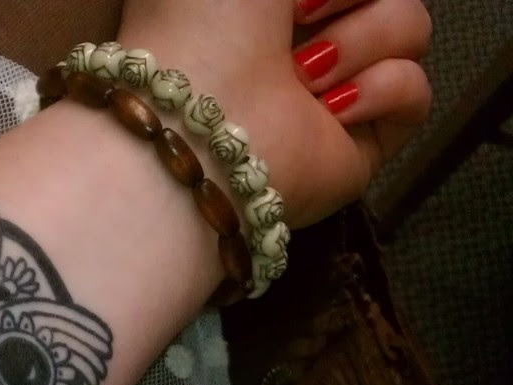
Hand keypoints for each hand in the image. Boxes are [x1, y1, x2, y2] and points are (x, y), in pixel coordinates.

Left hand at [118, 0, 430, 226]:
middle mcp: (301, 44)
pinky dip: (380, 89)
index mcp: (265, 8)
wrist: (194, 122)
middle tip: (296, 17)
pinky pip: (416, 92)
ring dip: (362, 40)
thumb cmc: (201, 28)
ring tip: (302, 76)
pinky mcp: (360, 143)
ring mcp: (334, 93)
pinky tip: (329, 111)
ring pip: (412, 30)